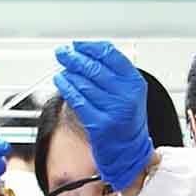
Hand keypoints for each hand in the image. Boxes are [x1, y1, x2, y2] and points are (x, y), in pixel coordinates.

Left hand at [54, 41, 152, 190]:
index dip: (90, 47)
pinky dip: (66, 88)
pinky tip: (61, 82)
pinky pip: (77, 100)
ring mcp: (112, 110)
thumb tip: (89, 51)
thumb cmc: (126, 119)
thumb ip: (115, 72)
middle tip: (63, 53)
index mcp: (134, 83)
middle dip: (74, 58)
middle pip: (94, 67)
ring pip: (83, 83)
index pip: (111, 55)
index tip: (78, 45)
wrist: (129, 150)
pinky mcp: (98, 123)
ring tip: (62, 69)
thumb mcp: (130, 92)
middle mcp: (126, 95)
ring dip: (68, 73)